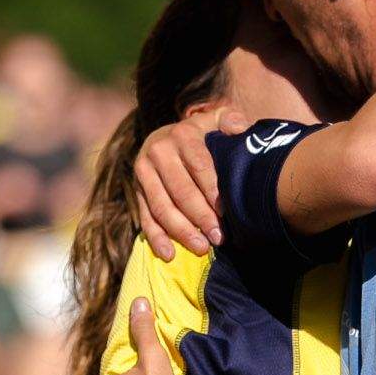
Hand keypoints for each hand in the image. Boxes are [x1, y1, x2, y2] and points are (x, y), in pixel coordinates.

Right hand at [134, 109, 244, 259]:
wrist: (165, 138)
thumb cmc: (201, 135)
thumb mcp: (215, 121)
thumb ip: (230, 120)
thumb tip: (239, 128)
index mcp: (182, 135)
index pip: (199, 166)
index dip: (212, 191)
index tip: (227, 212)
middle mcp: (158, 151)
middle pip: (180, 191)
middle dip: (200, 217)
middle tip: (218, 237)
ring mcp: (144, 173)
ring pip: (162, 207)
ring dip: (181, 231)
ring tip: (201, 248)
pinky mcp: (136, 191)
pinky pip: (145, 217)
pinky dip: (156, 238)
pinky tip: (170, 254)